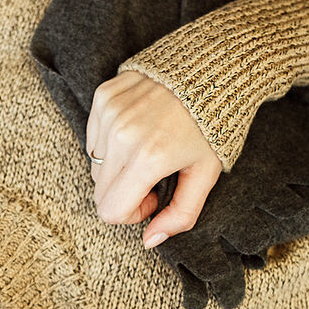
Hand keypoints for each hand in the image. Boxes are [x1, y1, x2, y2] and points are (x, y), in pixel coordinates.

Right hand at [86, 72, 222, 245]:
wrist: (213, 67)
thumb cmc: (214, 124)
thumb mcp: (205, 174)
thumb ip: (180, 214)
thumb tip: (150, 241)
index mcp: (149, 158)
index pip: (110, 210)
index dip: (132, 212)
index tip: (154, 194)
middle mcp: (122, 135)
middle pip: (100, 191)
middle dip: (125, 191)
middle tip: (154, 173)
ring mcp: (110, 113)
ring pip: (95, 164)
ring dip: (118, 165)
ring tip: (149, 146)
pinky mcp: (104, 96)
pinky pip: (94, 135)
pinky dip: (112, 140)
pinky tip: (140, 127)